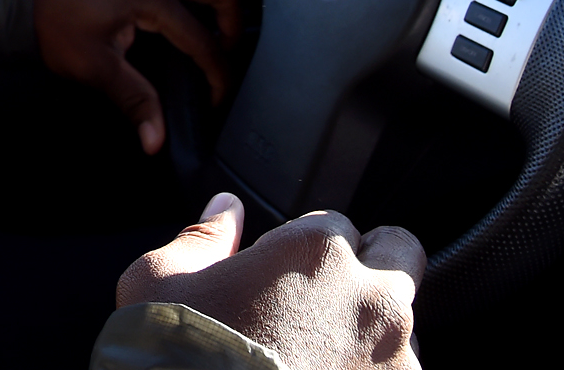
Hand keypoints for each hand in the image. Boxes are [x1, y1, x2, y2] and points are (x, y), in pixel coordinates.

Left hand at [33, 0, 237, 152]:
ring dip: (214, 5)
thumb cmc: (49, 19)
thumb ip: (134, 102)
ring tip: (212, 39)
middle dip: (236, 24)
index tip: (217, 98)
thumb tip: (155, 137)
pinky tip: (176, 22)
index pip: (205, 42)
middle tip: (231, 56)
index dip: (217, 75)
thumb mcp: (95, 67)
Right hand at [118, 193, 423, 369]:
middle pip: (399, 251)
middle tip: (332, 290)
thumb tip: (225, 209)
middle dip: (371, 262)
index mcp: (315, 252)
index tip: (282, 271)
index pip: (332, 221)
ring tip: (320, 355)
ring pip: (405, 323)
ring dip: (372, 329)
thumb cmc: (177, 356)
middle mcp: (370, 298)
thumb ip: (203, 237)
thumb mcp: (159, 280)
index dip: (302, 246)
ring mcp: (396, 358)